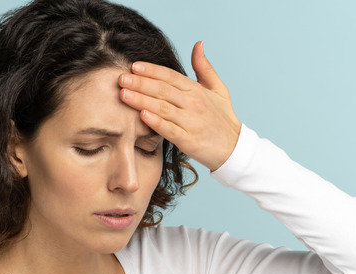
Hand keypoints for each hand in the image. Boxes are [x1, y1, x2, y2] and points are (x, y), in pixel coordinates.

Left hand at [118, 41, 241, 170]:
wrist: (234, 148)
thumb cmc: (223, 118)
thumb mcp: (218, 89)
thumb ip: (204, 67)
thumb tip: (198, 44)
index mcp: (196, 90)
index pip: (170, 76)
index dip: (152, 71)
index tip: (134, 66)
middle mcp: (193, 104)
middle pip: (163, 90)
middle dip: (140, 83)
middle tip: (120, 79)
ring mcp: (191, 122)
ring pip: (163, 108)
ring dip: (142, 100)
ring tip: (124, 94)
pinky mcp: (189, 140)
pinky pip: (169, 129)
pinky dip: (156, 122)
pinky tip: (141, 116)